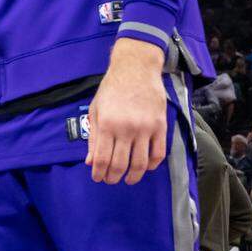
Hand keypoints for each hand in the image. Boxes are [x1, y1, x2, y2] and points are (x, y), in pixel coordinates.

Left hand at [86, 38, 166, 184]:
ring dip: (134, 176)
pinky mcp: (161, 127)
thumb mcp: (96, 110)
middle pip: (121, 164)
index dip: (100, 173)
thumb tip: (90, 162)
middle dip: (114, 177)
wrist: (136, 69)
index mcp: (107, 124)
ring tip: (128, 179)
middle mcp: (126, 128)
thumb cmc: (112, 89)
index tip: (98, 178)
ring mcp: (145, 129)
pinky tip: (146, 167)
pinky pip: (159, 154)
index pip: (103, 158)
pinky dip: (153, 165)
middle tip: (111, 181)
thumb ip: (93, 137)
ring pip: (141, 163)